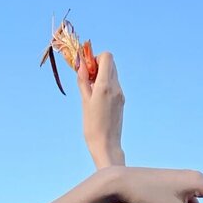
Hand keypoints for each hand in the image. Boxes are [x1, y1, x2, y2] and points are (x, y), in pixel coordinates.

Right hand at [76, 50, 124, 164]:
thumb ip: (83, 80)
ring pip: (113, 73)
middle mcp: (116, 87)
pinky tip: (98, 99)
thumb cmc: (92, 126)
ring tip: (92, 91)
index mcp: (106, 85)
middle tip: (88, 79)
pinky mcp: (122, 101)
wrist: (107, 145)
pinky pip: (114, 85)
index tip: (87, 70)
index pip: (107, 57)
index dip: (95, 58)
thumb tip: (81, 64)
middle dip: (98, 65)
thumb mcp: (84, 101)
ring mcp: (120, 94)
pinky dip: (106, 85)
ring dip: (102, 75)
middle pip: (110, 63)